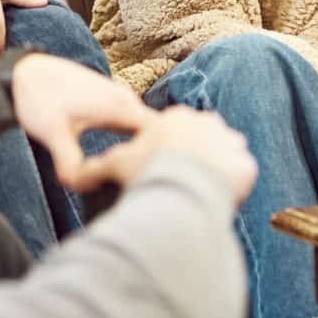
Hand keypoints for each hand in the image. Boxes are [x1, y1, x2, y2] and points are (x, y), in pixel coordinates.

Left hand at [8, 53, 148, 180]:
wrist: (24, 73)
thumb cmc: (39, 99)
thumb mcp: (54, 134)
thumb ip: (70, 162)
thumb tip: (81, 186)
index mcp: (120, 107)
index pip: (161, 135)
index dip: (163, 159)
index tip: (155, 181)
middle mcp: (126, 100)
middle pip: (157, 133)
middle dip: (156, 157)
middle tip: (150, 187)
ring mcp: (120, 98)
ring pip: (144, 127)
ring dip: (144, 148)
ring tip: (138, 176)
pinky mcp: (111, 100)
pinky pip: (134, 123)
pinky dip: (133, 140)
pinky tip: (123, 158)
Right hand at [69, 105, 257, 207]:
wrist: (186, 187)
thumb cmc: (148, 171)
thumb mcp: (116, 164)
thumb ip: (93, 168)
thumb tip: (71, 179)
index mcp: (175, 118)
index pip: (171, 132)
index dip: (164, 151)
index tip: (159, 169)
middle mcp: (207, 123)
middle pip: (198, 141)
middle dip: (191, 157)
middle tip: (178, 182)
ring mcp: (229, 142)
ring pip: (222, 155)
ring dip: (214, 169)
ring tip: (198, 192)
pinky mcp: (246, 165)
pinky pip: (241, 176)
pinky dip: (232, 187)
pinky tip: (219, 199)